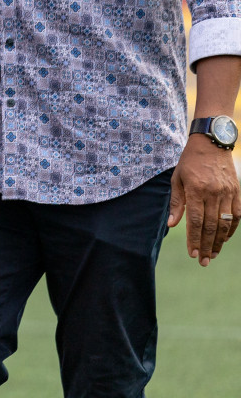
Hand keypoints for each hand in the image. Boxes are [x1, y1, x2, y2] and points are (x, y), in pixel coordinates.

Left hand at [168, 135, 239, 265]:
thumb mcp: (177, 178)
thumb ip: (176, 203)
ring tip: (213, 255)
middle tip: (203, 262)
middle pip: (211, 226)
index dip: (194, 239)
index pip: (196, 221)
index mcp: (196, 190)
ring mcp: (227, 193)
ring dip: (219, 242)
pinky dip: (231, 229)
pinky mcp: (237, 192)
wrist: (211, 143)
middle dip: (207, 246)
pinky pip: (236, 215)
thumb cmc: (189, 162)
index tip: (192, 254)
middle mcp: (213, 193)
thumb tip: (172, 225)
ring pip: (225, 223)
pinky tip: (224, 239)